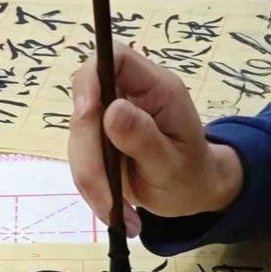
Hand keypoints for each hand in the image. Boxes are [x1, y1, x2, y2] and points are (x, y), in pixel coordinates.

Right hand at [69, 44, 243, 232]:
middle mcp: (130, 95)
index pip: (115, 58)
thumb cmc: (192, 175)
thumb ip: (144, 137)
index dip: (91, 78)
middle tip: (107, 198)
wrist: (192, 192)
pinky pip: (80, 157)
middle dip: (88, 155)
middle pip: (86, 107)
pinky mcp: (98, 139)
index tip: (85, 114)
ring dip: (89, 179)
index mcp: (156, 88)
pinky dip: (91, 187)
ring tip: (117, 213)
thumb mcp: (172, 163)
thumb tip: (111, 111)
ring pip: (78, 138)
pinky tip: (114, 209)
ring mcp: (111, 117)